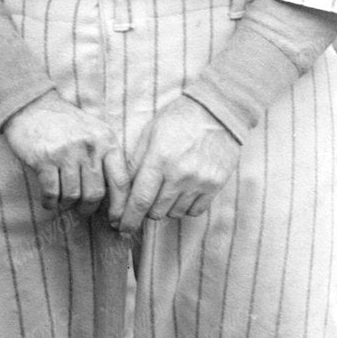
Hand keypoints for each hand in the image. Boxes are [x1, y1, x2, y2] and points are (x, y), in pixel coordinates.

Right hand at [1, 93, 127, 217]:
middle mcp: (89, 147)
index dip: (120, 206)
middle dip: (88, 208)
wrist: (32, 106)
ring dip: (67, 204)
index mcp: (106, 141)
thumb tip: (116, 197)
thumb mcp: (94, 132)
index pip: (121, 181)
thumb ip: (106, 157)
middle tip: (82, 209)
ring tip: (63, 201)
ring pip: (73, 195)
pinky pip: (51, 193)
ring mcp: (66, 152)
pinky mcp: (44, 159)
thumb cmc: (65, 124)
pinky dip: (50, 202)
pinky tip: (48, 200)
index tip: (118, 221)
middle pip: (96, 193)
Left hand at [113, 97, 240, 235]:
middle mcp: (180, 173)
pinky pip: (195, 211)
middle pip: (155, 211)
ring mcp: (200, 181)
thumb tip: (121, 191)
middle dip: (144, 211)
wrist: (217, 111)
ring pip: (174, 213)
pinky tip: (182, 192)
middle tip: (144, 201)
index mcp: (159, 158)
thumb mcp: (150, 132)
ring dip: (165, 208)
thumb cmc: (178, 118)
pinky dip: (185, 207)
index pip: (139, 200)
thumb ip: (135, 162)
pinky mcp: (215, 185)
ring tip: (166, 190)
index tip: (119, 227)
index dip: (127, 218)